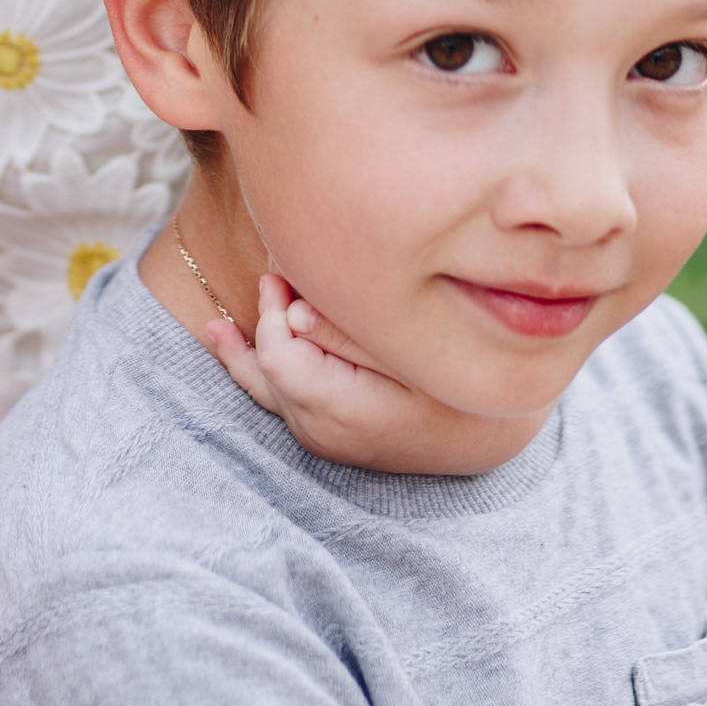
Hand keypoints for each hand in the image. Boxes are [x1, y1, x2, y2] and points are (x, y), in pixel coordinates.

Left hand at [206, 273, 493, 473]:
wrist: (489, 437)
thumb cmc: (464, 388)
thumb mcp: (417, 357)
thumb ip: (353, 334)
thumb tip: (293, 310)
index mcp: (344, 412)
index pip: (279, 354)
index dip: (273, 309)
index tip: (281, 270)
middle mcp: (322, 432)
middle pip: (268, 366)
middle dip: (264, 317)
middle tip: (271, 267)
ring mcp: (321, 438)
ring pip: (266, 383)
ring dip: (248, 345)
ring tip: (217, 320)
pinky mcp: (324, 433)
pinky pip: (276, 396)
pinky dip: (251, 367)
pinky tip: (221, 338)